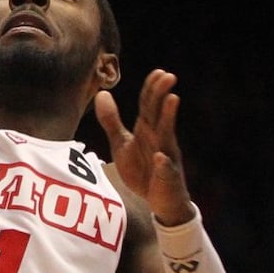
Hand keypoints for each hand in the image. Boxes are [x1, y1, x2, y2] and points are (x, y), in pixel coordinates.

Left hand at [95, 70, 193, 226]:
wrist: (158, 201)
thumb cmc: (142, 170)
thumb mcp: (122, 143)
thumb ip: (111, 121)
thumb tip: (101, 94)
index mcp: (148, 130)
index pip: (149, 105)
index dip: (152, 88)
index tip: (158, 71)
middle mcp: (160, 139)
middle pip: (159, 113)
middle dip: (163, 95)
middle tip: (169, 75)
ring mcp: (166, 157)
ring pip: (167, 135)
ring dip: (168, 118)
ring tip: (172, 99)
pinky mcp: (167, 177)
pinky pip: (165, 169)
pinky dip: (163, 164)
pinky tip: (160, 157)